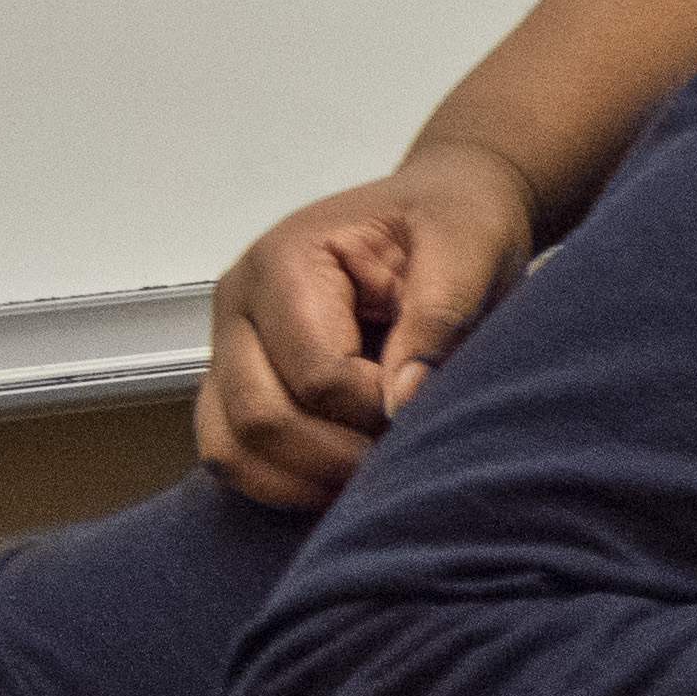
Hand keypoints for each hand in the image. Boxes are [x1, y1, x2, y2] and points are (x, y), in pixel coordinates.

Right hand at [196, 139, 540, 503]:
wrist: (440, 211)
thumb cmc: (452, 220)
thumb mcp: (468, 246)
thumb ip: (436, 316)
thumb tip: (402, 401)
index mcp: (284, 262)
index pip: (315, 372)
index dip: (376, 409)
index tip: (426, 406)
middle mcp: (238, 306)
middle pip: (260, 418)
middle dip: (339, 457)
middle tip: (408, 460)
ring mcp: (228, 348)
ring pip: (230, 449)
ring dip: (305, 481)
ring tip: (378, 478)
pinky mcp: (237, 383)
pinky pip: (232, 455)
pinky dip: (283, 484)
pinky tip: (343, 484)